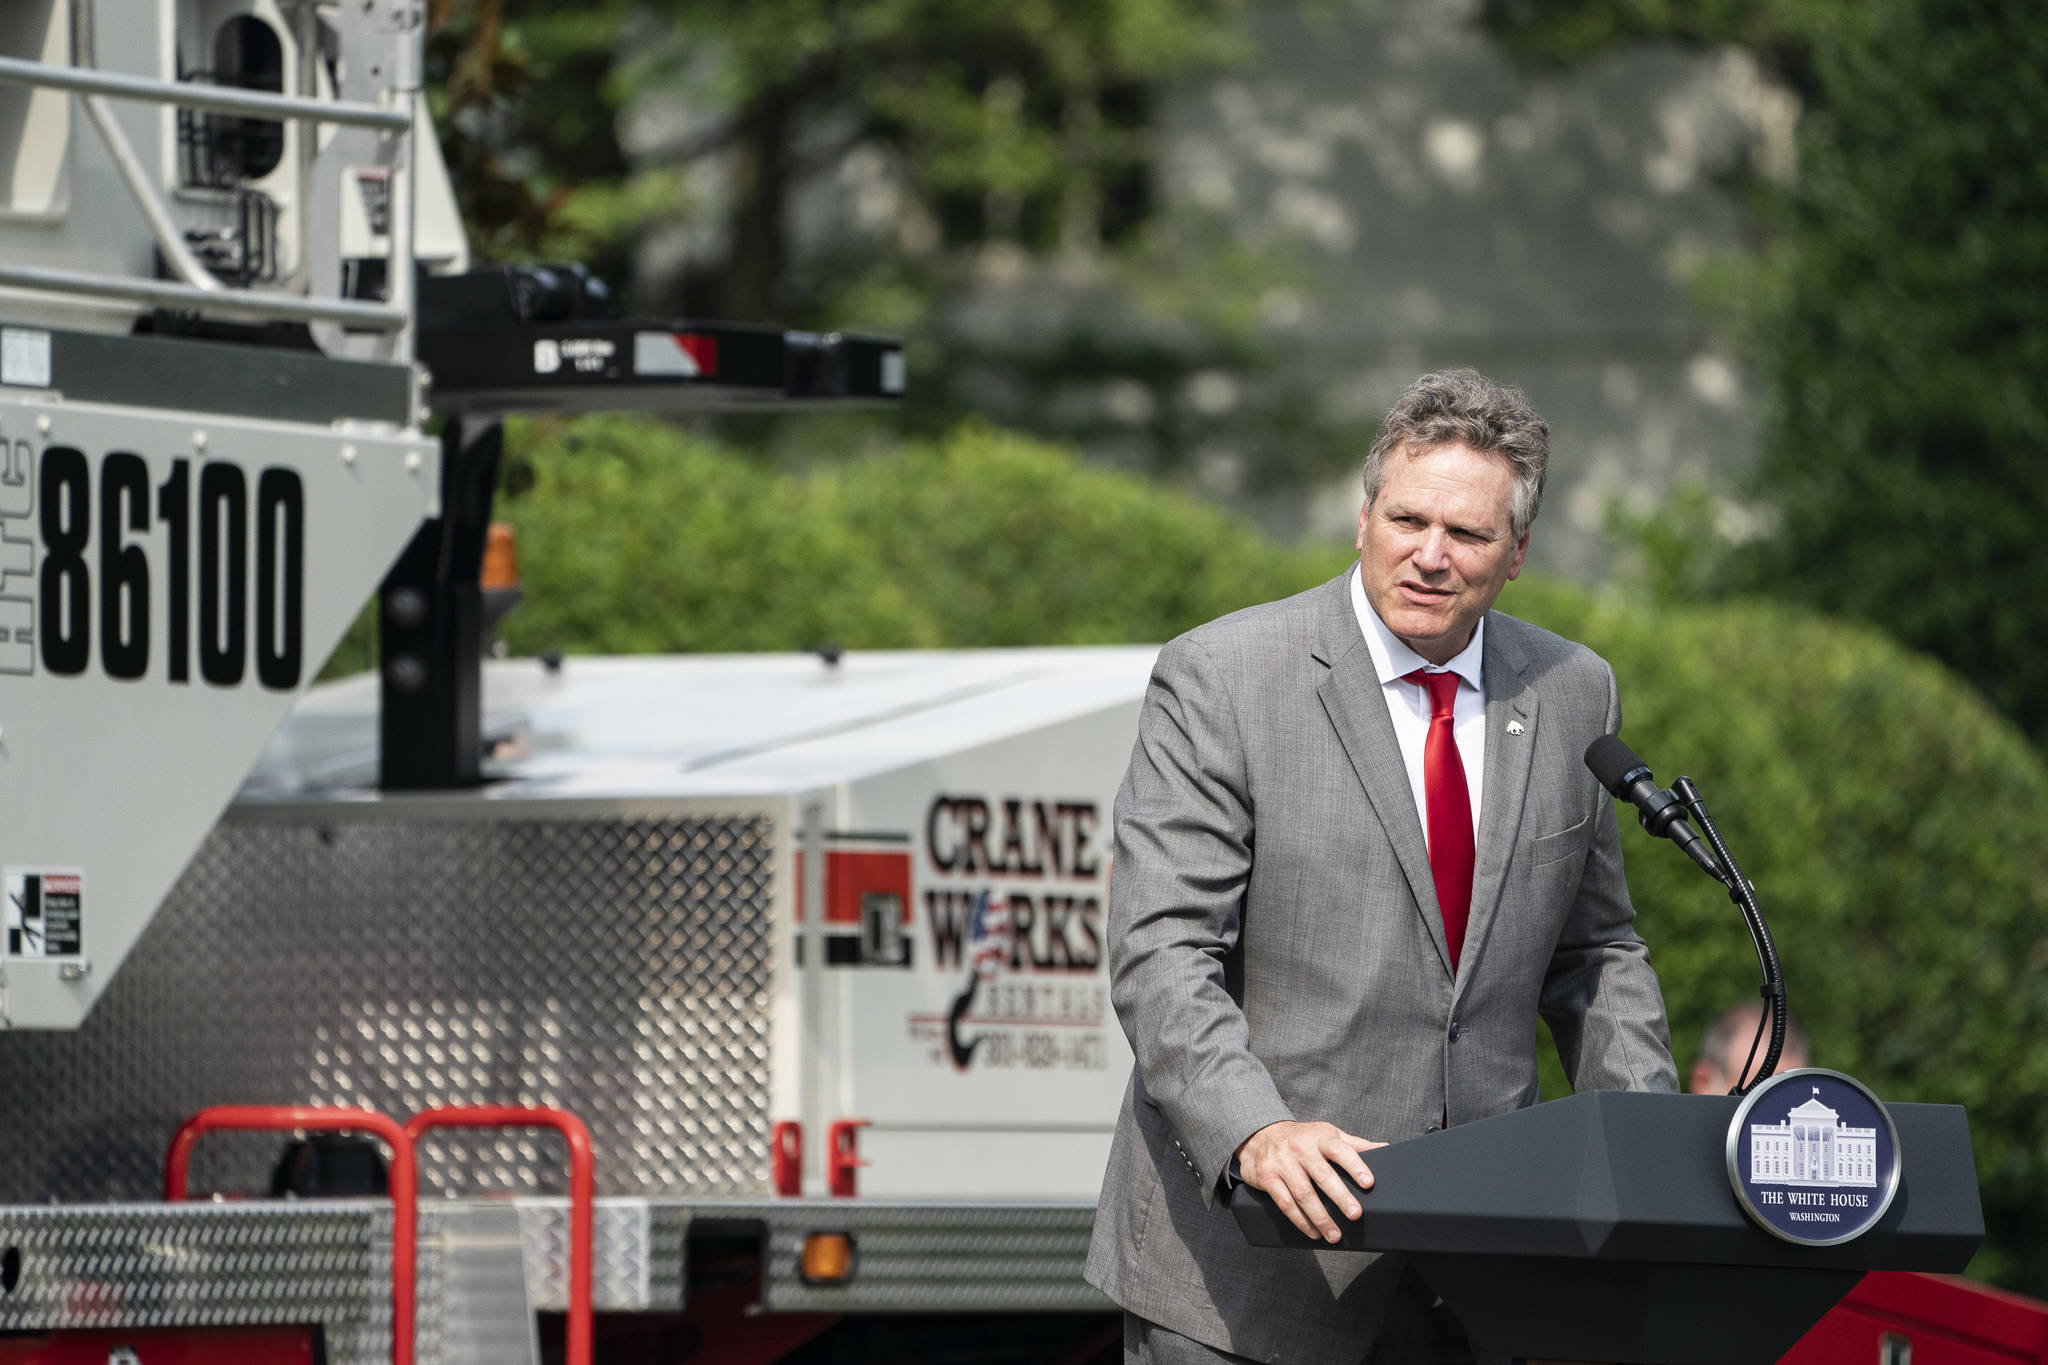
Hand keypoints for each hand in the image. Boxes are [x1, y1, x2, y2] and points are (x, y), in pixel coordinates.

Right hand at [1236, 1120, 1385, 1243]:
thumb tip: (1385, 1150)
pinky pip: (1285, 1203)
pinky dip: (1300, 1220)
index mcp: (1320, 1138)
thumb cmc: (1301, 1138)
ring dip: (1320, 1217)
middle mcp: (1300, 1149)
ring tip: (1335, 1235)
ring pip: (1303, 1193)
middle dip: (1340, 1196)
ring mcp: (1282, 1163)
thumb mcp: (1327, 1135)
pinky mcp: (1267, 1178)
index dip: (1355, 1166)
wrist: (1259, 1135)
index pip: (1340, 1150)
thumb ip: (1355, 1145)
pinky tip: (1313, 1232)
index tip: (1369, 1183)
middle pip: (1322, 1175)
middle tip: (1356, 1215)